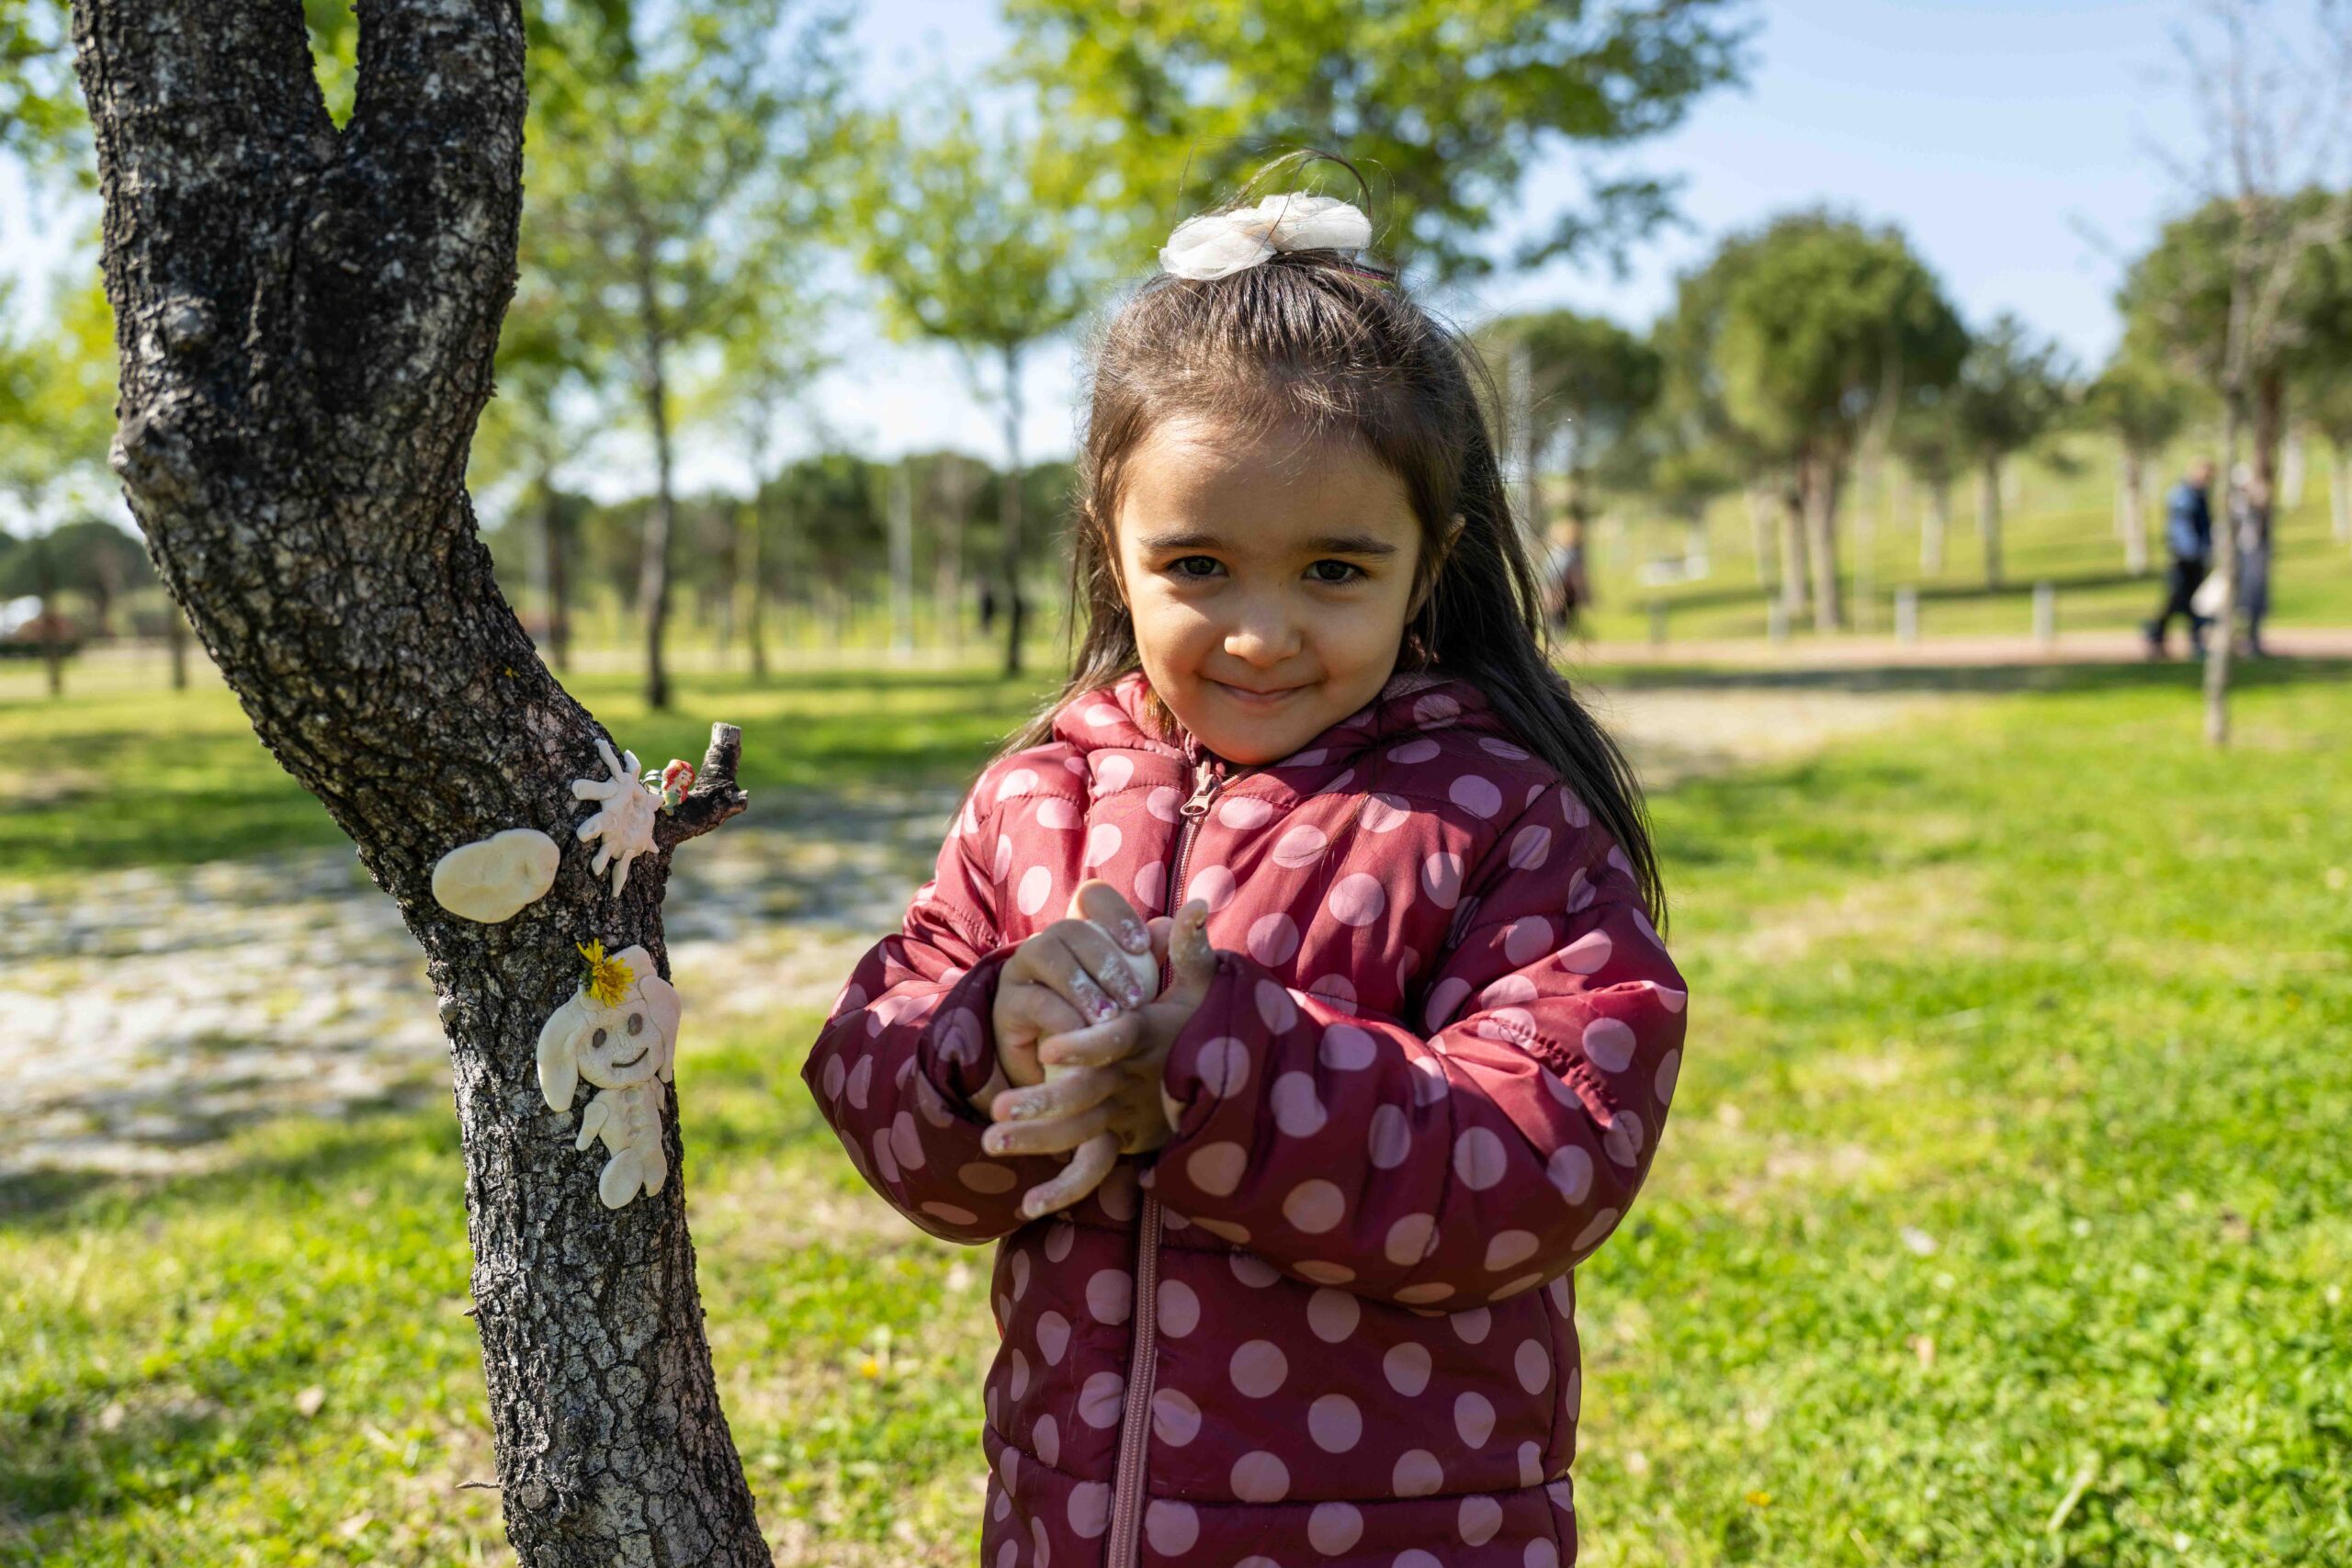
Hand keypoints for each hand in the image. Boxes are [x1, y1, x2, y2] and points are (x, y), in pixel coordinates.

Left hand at [984, 898, 1216, 1217]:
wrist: (1229, 1084)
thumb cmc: (1202, 1025)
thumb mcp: (1201, 988)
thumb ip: (1189, 949)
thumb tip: (1195, 905)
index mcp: (1146, 1037)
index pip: (1115, 1042)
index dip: (1085, 1047)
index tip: (1049, 1047)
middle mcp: (1135, 1081)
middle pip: (1088, 1094)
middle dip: (1044, 1103)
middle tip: (1000, 1109)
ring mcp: (1128, 1114)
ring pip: (1080, 1131)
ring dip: (1037, 1139)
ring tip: (993, 1141)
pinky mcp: (1124, 1140)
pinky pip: (1091, 1166)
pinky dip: (1064, 1189)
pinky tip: (1030, 1206)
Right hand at [987, 880, 1154, 1100]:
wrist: (1065, 1075)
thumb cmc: (1103, 1026)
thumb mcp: (1132, 993)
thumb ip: (1149, 960)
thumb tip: (1168, 926)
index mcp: (1080, 932)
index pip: (1091, 897)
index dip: (1115, 913)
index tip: (1142, 946)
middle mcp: (1047, 942)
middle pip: (1070, 928)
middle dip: (1106, 961)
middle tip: (1136, 998)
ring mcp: (1021, 970)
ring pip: (1045, 952)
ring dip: (1081, 984)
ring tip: (1109, 1016)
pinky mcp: (1007, 1005)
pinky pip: (1032, 999)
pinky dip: (1062, 1015)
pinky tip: (1084, 1032)